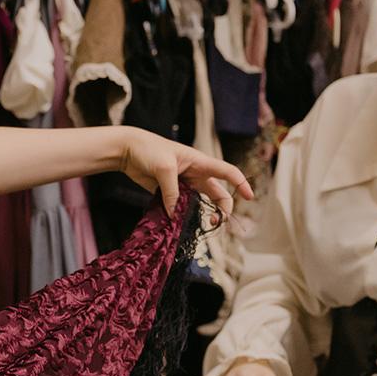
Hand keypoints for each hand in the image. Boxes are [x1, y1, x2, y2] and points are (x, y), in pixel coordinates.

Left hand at [120, 128, 253, 220]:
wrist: (127, 150)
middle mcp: (195, 174)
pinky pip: (181, 207)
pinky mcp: (169, 193)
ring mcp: (183, 185)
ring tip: (203, 225)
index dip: (241, 184)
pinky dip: (183, 216)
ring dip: (204, 215)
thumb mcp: (163, 168)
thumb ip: (172, 192)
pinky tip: (178, 223)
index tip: (249, 197)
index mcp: (200, 162)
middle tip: (216, 223)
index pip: (227, 172)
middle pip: (218, 194)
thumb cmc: (148, 150)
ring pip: (200, 203)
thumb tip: (175, 214)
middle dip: (222, 209)